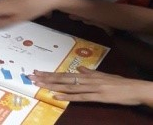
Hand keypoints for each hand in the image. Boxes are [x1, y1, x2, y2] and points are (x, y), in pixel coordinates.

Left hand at [29, 67, 152, 105]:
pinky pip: (80, 97)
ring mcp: (91, 87)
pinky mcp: (98, 96)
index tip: (37, 72)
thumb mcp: (103, 75)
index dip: (50, 73)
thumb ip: (90, 72)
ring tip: (39, 84)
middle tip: (31, 76)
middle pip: (62, 78)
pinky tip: (57, 96)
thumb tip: (79, 68)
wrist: (134, 88)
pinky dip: (68, 96)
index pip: (64, 73)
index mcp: (86, 75)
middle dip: (46, 78)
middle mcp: (86, 79)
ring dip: (52, 85)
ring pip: (68, 86)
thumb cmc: (119, 83)